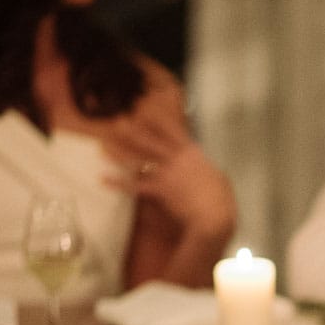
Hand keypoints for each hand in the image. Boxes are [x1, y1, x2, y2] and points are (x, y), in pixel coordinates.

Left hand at [102, 80, 235, 242]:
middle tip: (118, 121)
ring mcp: (167, 174)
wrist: (213, 216)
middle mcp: (177, 160)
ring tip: (103, 147)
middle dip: (133, 131)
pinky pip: (135, 186)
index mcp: (193, 153)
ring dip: (119, 154)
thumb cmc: (221, 199)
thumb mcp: (218, 177)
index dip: (159, 119)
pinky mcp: (160, 190)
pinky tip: (104, 180)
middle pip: (151, 142)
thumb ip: (207, 169)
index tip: (146, 108)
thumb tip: (208, 168)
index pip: (174, 131)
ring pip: (139, 160)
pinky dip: (119, 183)